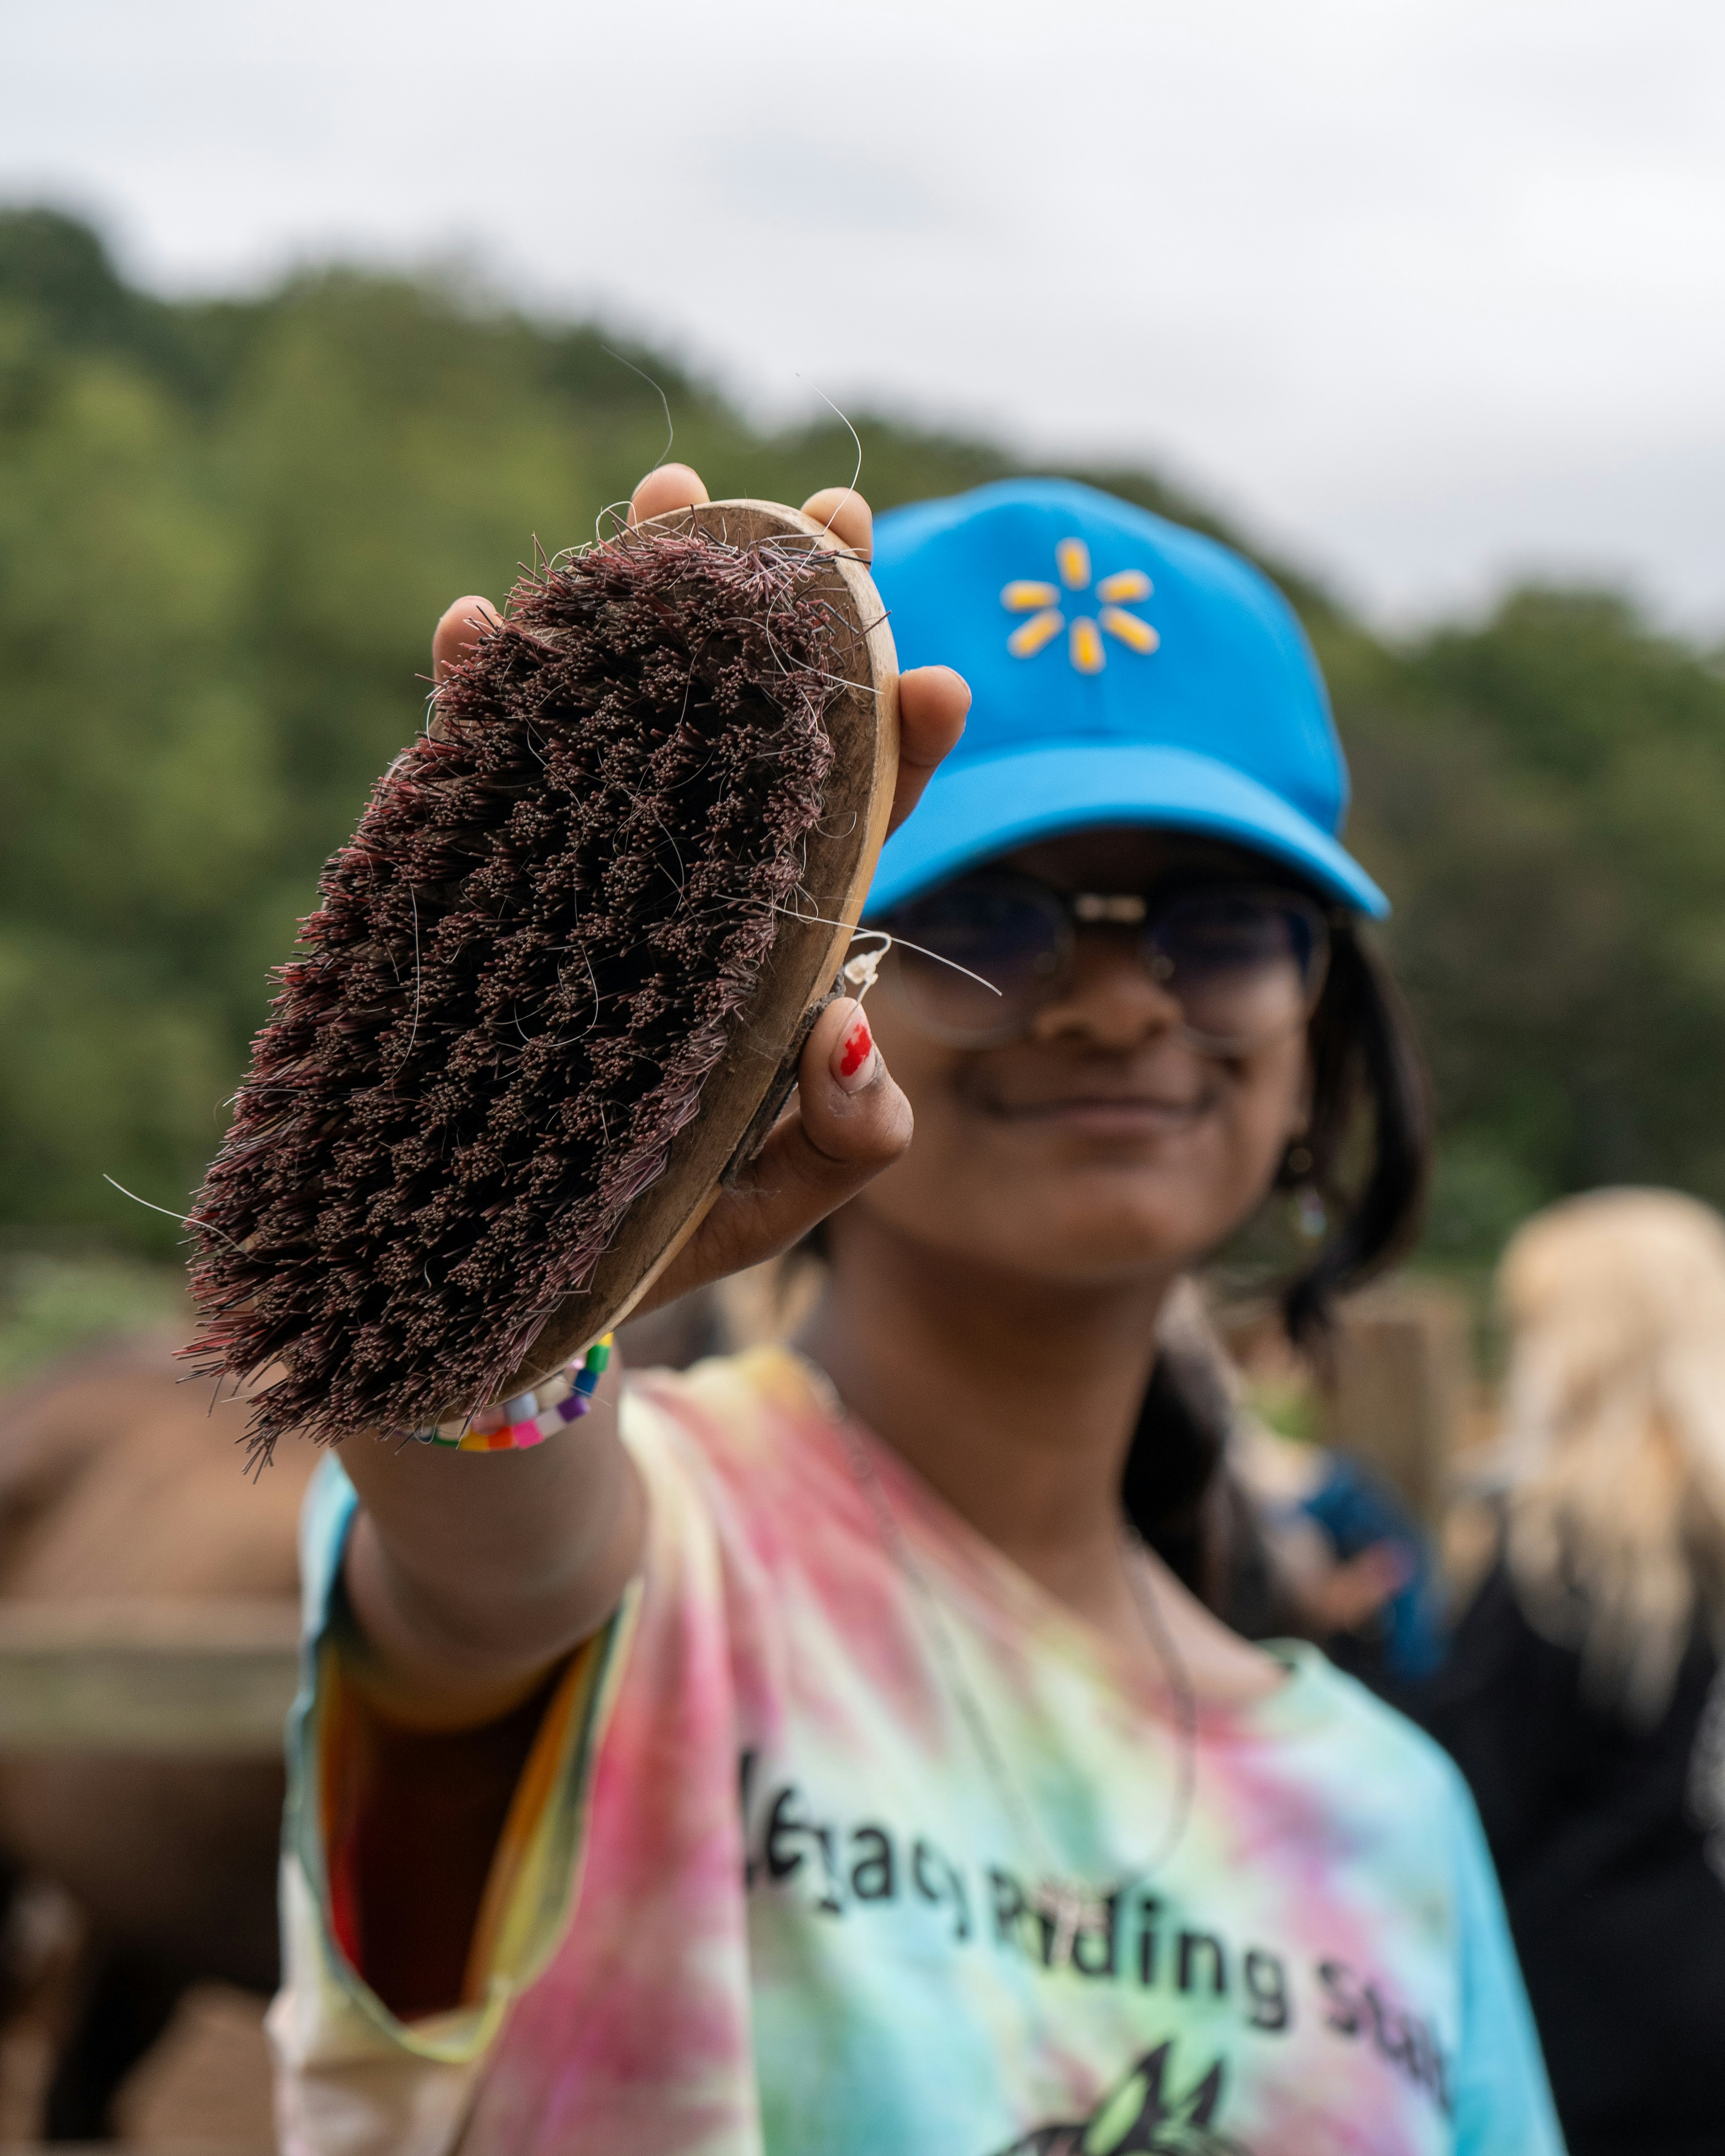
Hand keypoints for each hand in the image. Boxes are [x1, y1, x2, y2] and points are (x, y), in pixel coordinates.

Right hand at [431, 462, 969, 1307]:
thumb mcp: (772, 1204)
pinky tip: (479, 628)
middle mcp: (685, 886)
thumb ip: (843, 1139)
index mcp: (774, 947)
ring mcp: (578, 872)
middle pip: (752, 736)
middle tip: (822, 517)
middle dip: (789, 621)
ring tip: (665, 501)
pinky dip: (478, 703)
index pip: (856, 830)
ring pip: (618, 716)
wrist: (502, 1276)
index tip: (930, 678)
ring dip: (637, 610)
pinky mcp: (473, 883)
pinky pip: (477, 778)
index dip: (897, 751)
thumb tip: (855, 1029)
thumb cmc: (652, 1234)